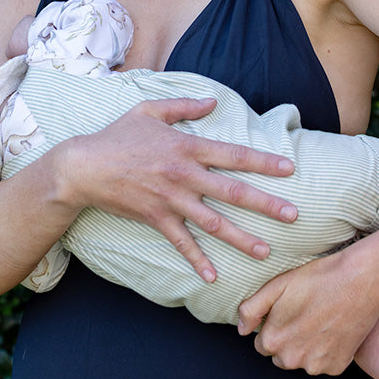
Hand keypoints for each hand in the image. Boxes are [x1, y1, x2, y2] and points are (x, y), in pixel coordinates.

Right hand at [61, 96, 296, 281]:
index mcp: (188, 147)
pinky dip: (197, 261)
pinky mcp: (156, 219)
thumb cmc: (118, 135)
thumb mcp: (150, 111)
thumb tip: (213, 101)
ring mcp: (171, 200)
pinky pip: (181, 243)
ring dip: (241, 238)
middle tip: (294, 215)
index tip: (290, 169)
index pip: (235, 155)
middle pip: (233, 191)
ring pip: (214, 222)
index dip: (265, 162)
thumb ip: (185, 106)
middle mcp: (185, 175)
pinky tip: (213, 277)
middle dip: (266, 205)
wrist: (83, 166)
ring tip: (266, 251)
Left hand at [237, 249, 378, 374]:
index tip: (288, 312)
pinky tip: (333, 329)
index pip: (262, 343)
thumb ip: (251, 310)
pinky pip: (324, 363)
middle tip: (305, 315)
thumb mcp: (277, 285)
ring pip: (302, 361)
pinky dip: (327, 351)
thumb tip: (241, 330)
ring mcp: (316, 366)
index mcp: (273, 340)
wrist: (361, 282)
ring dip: (306, 347)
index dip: (274, 326)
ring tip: (320, 320)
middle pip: (281, 356)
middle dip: (287, 340)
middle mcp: (292, 360)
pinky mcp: (337, 367)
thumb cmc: (318, 279)